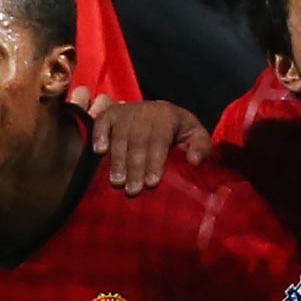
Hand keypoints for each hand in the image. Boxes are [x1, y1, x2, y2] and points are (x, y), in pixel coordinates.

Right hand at [75, 95, 210, 192]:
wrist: (162, 112)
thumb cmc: (179, 132)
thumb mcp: (196, 136)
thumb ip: (201, 148)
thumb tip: (194, 161)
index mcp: (168, 115)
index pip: (160, 138)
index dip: (155, 160)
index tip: (152, 182)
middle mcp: (146, 110)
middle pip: (138, 140)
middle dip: (135, 166)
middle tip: (133, 190)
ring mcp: (127, 110)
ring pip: (120, 135)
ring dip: (117, 159)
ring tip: (117, 181)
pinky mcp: (111, 113)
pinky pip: (102, 122)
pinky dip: (99, 135)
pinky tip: (98, 152)